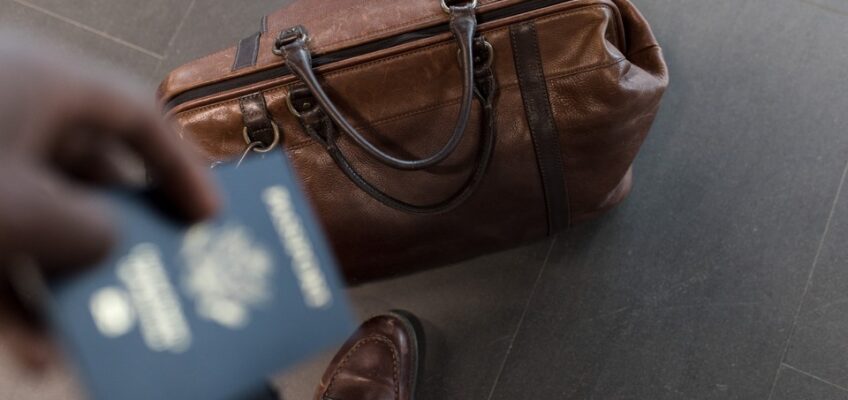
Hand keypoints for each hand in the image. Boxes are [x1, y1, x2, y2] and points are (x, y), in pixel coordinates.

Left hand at [0, 39, 219, 370]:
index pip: (138, 119)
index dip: (182, 170)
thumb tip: (106, 243)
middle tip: (159, 273)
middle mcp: (10, 111)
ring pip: (38, 219)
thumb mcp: (27, 210)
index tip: (209, 219)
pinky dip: (10, 293)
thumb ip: (91, 230)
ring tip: (99, 328)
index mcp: (44, 84)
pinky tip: (29, 346)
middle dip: (123, 235)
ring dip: (67, 278)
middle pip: (90, 173)